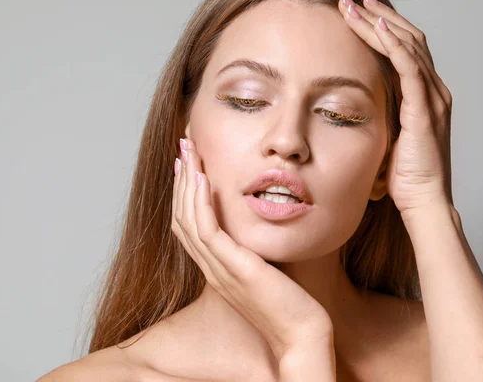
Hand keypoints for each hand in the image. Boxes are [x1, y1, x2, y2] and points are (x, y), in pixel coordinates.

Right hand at [172, 138, 333, 359]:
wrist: (302, 336)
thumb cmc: (291, 305)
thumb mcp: (269, 270)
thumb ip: (257, 250)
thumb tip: (262, 226)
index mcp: (217, 267)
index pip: (190, 225)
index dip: (185, 194)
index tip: (189, 164)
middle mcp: (212, 267)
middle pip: (182, 217)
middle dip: (181, 179)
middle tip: (183, 147)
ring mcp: (219, 269)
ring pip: (188, 219)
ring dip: (186, 181)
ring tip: (188, 150)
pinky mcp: (234, 269)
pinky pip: (207, 230)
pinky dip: (200, 202)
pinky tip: (201, 178)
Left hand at [340, 0, 453, 215]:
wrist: (423, 201)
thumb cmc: (404, 177)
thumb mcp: (388, 138)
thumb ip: (379, 118)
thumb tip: (351, 111)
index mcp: (424, 96)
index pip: (405, 49)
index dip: (383, 28)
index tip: (357, 14)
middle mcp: (433, 90)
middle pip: (408, 39)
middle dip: (379, 17)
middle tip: (352, 1)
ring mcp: (432, 98)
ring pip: (407, 46)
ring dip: (380, 24)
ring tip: (355, 7)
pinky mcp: (424, 110)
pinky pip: (409, 68)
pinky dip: (393, 46)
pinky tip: (377, 29)